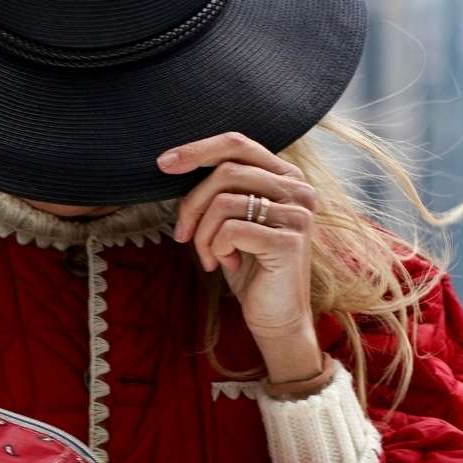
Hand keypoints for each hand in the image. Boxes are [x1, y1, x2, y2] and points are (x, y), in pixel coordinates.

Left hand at [158, 132, 322, 371]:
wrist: (276, 318)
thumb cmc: (250, 269)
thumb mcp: (232, 222)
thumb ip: (221, 191)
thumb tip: (175, 163)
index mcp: (286, 177)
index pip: (237, 144)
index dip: (198, 150)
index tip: (163, 163)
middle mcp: (298, 189)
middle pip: (226, 172)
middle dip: (192, 204)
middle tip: (181, 234)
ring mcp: (297, 214)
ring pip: (224, 202)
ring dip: (203, 234)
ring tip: (208, 257)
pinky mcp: (288, 241)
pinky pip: (231, 230)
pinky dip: (216, 249)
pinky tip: (225, 264)